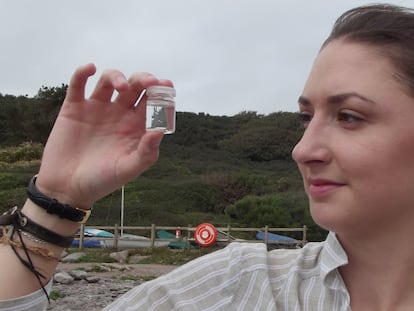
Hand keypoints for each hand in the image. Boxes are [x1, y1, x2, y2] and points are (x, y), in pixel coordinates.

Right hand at [35, 64, 172, 208]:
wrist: (67, 188)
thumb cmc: (101, 181)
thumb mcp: (127, 169)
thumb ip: (146, 152)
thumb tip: (160, 130)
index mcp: (135, 126)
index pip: (151, 103)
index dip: (160, 92)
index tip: (166, 86)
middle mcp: (119, 113)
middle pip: (134, 87)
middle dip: (143, 80)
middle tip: (148, 82)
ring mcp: (97, 108)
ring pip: (109, 80)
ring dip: (117, 77)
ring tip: (120, 87)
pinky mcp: (74, 108)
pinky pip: (78, 84)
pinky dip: (83, 73)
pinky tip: (90, 69)